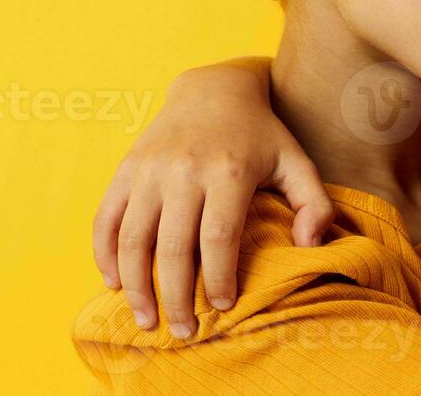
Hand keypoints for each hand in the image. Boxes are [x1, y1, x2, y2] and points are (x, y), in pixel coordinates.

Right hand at [91, 60, 334, 337]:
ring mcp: (149, 169)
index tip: (223, 306)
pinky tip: (115, 283)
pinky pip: (105, 218)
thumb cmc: (260, 134)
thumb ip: (314, 203)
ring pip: (133, 239)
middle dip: (177, 297)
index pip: (218, 238)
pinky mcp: (125, 169)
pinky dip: (105, 254)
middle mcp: (183, 170)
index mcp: (227, 170)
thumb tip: (310, 245)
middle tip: (185, 331)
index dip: (219, 278)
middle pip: (173, 248)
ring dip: (136, 287)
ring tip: (147, 319)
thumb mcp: (296, 161)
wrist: (212, 89)